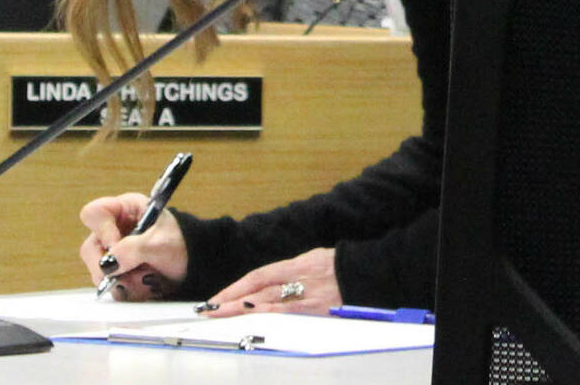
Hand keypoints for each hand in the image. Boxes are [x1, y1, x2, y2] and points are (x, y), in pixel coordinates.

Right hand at [80, 193, 187, 300]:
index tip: (117, 245)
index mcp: (125, 209)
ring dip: (123, 280)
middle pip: (90, 249)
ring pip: (99, 271)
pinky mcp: (116, 271)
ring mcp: (112, 252)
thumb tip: (108, 263)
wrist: (194, 264)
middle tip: (132, 271)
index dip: (101, 231)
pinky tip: (145, 285)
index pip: (94, 213)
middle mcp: (114, 230)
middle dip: (112, 266)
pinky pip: (109, 286)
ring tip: (147, 277)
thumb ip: (134, 249)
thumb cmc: (183, 243)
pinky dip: (127, 289)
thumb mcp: (161, 242)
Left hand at [200, 248, 340, 316]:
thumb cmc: (341, 267)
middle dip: (232, 301)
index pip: (260, 275)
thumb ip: (291, 272)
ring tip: (222, 316)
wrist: (370, 272)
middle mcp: (300, 278)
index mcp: (298, 264)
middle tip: (209, 310)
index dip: (237, 286)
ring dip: (243, 310)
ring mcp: (308, 295)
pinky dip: (268, 316)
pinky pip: (288, 314)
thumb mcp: (314, 260)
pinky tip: (253, 319)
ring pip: (269, 303)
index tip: (217, 297)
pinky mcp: (317, 310)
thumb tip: (267, 285)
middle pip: (259, 290)